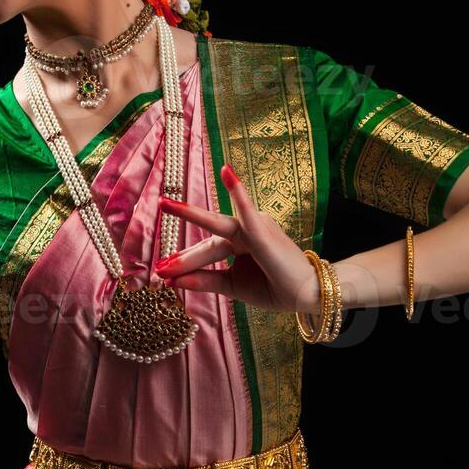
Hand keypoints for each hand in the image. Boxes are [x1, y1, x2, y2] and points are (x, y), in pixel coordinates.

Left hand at [151, 163, 322, 313]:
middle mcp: (244, 231)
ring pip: (217, 230)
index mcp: (237, 243)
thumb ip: (204, 281)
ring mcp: (254, 228)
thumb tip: (172, 282)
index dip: (184, 263)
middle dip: (184, 257)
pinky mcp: (264, 230)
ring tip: (166, 205)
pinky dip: (238, 192)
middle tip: (159, 266)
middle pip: (208, 244)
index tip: (162, 274)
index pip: (205, 252)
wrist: (309, 296)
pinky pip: (247, 212)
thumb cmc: (274, 287)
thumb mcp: (232, 286)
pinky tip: (228, 173)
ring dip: (192, 217)